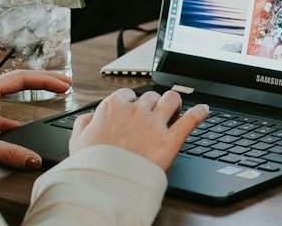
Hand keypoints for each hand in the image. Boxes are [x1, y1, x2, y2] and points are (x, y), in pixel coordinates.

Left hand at [0, 70, 72, 169]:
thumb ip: (7, 153)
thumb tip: (34, 160)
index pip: (22, 78)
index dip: (46, 81)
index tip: (65, 86)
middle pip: (18, 80)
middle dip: (44, 80)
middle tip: (65, 83)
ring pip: (7, 92)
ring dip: (29, 94)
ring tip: (47, 97)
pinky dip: (10, 115)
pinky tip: (16, 128)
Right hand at [69, 87, 209, 170]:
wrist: (105, 185)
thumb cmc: (91, 165)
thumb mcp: (77, 141)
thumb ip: (84, 123)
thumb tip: (90, 117)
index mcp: (113, 108)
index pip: (127, 95)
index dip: (132, 102)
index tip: (133, 109)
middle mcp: (136, 111)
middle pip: (151, 97)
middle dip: (153, 104)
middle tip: (154, 114)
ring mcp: (155, 124)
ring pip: (172, 99)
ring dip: (174, 102)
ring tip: (176, 107)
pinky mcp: (170, 140)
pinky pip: (191, 119)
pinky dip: (200, 112)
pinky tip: (204, 110)